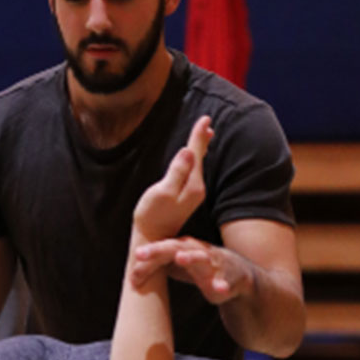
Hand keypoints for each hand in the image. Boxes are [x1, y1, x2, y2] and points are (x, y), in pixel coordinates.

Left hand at [130, 236, 255, 305]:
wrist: (239, 277)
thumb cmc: (204, 269)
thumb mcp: (180, 265)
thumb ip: (160, 266)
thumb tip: (136, 270)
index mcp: (185, 248)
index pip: (163, 249)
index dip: (148, 256)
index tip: (133, 266)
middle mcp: (199, 252)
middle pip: (177, 247)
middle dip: (159, 250)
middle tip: (141, 254)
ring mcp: (216, 264)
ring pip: (203, 259)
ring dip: (192, 258)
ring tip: (181, 258)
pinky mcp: (230, 279)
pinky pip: (227, 282)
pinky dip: (223, 285)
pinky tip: (219, 289)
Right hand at [132, 117, 213, 242]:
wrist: (151, 241)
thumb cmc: (152, 217)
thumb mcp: (162, 193)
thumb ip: (176, 172)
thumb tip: (188, 151)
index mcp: (193, 185)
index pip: (196, 153)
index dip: (198, 135)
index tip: (206, 118)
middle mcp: (197, 189)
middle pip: (200, 158)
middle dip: (202, 140)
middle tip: (208, 122)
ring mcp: (193, 195)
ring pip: (198, 165)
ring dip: (200, 149)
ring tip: (206, 134)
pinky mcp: (186, 199)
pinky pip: (194, 173)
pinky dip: (195, 161)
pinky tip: (195, 158)